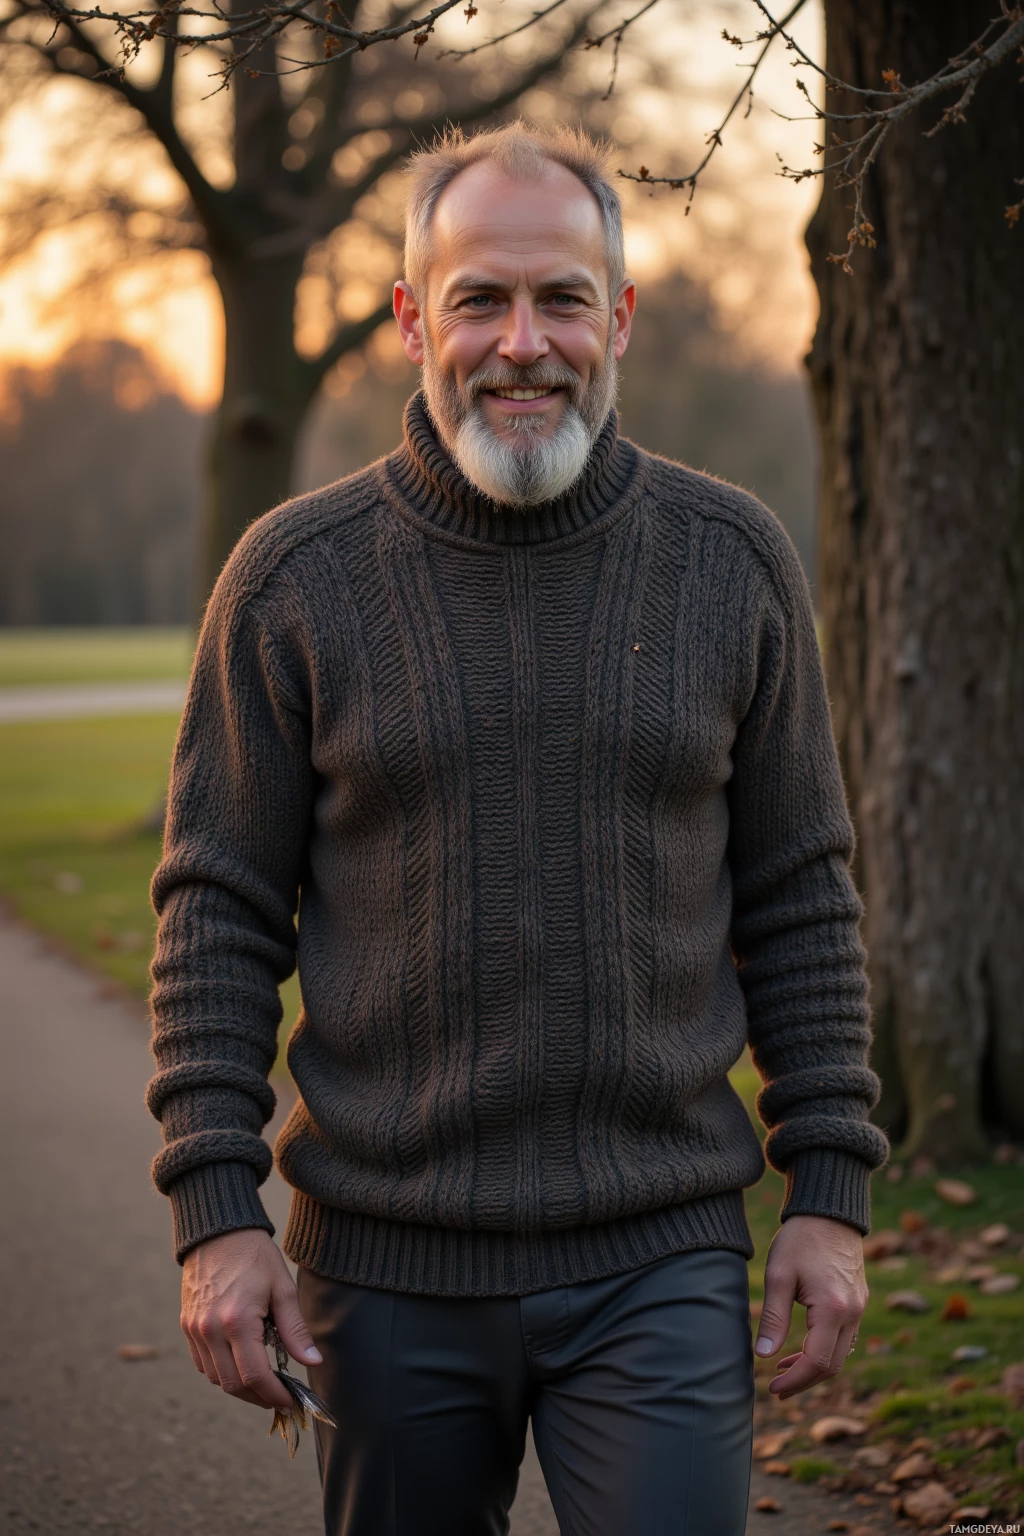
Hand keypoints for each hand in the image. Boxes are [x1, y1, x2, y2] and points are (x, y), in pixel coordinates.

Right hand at [181, 1228, 322, 1411]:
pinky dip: (221, 1372)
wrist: (218, 1231)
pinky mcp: (187, 1325)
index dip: (275, 1395)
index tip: (290, 1401)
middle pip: (233, 1385)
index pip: (255, 1376)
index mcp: (237, 1321)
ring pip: (215, 1378)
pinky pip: (202, 1364)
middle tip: (280, 1397)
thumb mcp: (283, 1288)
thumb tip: (313, 1362)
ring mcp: (195, 1329)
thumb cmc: (255, 1255)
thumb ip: (295, 1330)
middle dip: (258, 1397)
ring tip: (264, 1382)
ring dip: (239, 1387)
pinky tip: (241, 1364)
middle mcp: (210, 1330)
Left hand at [753, 1214, 867, 1399]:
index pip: (817, 1362)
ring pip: (840, 1354)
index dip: (795, 1381)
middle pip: (832, 1366)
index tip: (773, 1388)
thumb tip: (762, 1356)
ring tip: (783, 1369)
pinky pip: (845, 1338)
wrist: (829, 1210)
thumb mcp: (778, 1275)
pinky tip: (803, 1348)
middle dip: (804, 1381)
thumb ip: (772, 1317)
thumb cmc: (800, 1239)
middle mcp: (853, 1313)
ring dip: (814, 1367)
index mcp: (833, 1309)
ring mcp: (859, 1308)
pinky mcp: (858, 1301)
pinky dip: (825, 1349)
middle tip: (776, 1388)